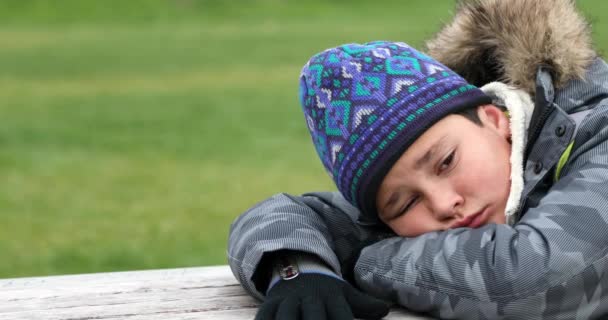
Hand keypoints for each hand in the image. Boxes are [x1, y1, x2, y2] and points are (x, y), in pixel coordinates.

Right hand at [255, 273, 389, 319]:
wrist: (296, 267)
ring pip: (286, 317)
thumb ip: (363, 305)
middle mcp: (309, 299)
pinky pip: (265, 317)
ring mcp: (288, 302)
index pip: (340, 315)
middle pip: (314, 316)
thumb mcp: (343, 293)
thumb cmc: (324, 290)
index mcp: (330, 297)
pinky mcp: (270, 305)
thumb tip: (385, 310)